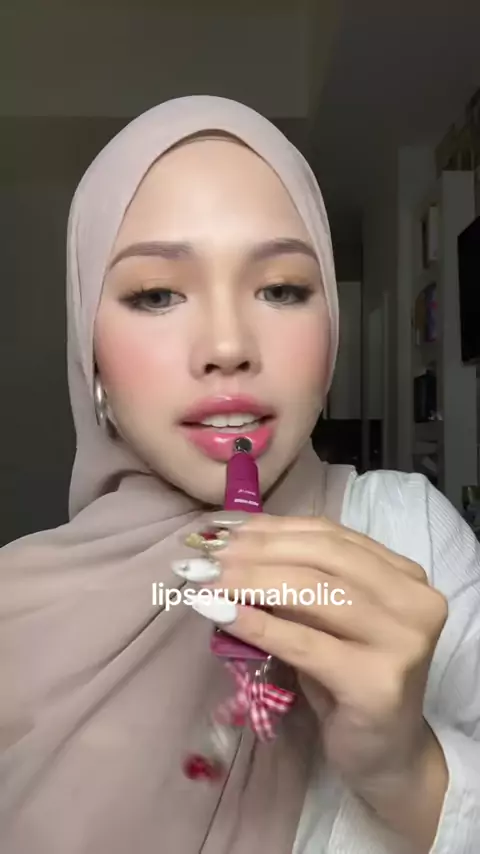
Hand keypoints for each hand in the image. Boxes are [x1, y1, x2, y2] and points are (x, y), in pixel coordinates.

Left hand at [180, 512, 448, 848]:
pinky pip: (306, 644)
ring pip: (315, 592)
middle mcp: (415, 600)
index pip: (330, 534)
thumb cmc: (347, 679)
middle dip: (256, 551)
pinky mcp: (378, 683)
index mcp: (404, 575)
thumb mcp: (325, 619)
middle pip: (322, 557)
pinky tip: (221, 615)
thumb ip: (297, 581)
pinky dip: (259, 625)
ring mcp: (403, 641)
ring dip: (250, 582)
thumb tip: (228, 545)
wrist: (385, 755)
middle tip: (206, 555)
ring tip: (206, 581)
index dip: (271, 528)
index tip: (221, 528)